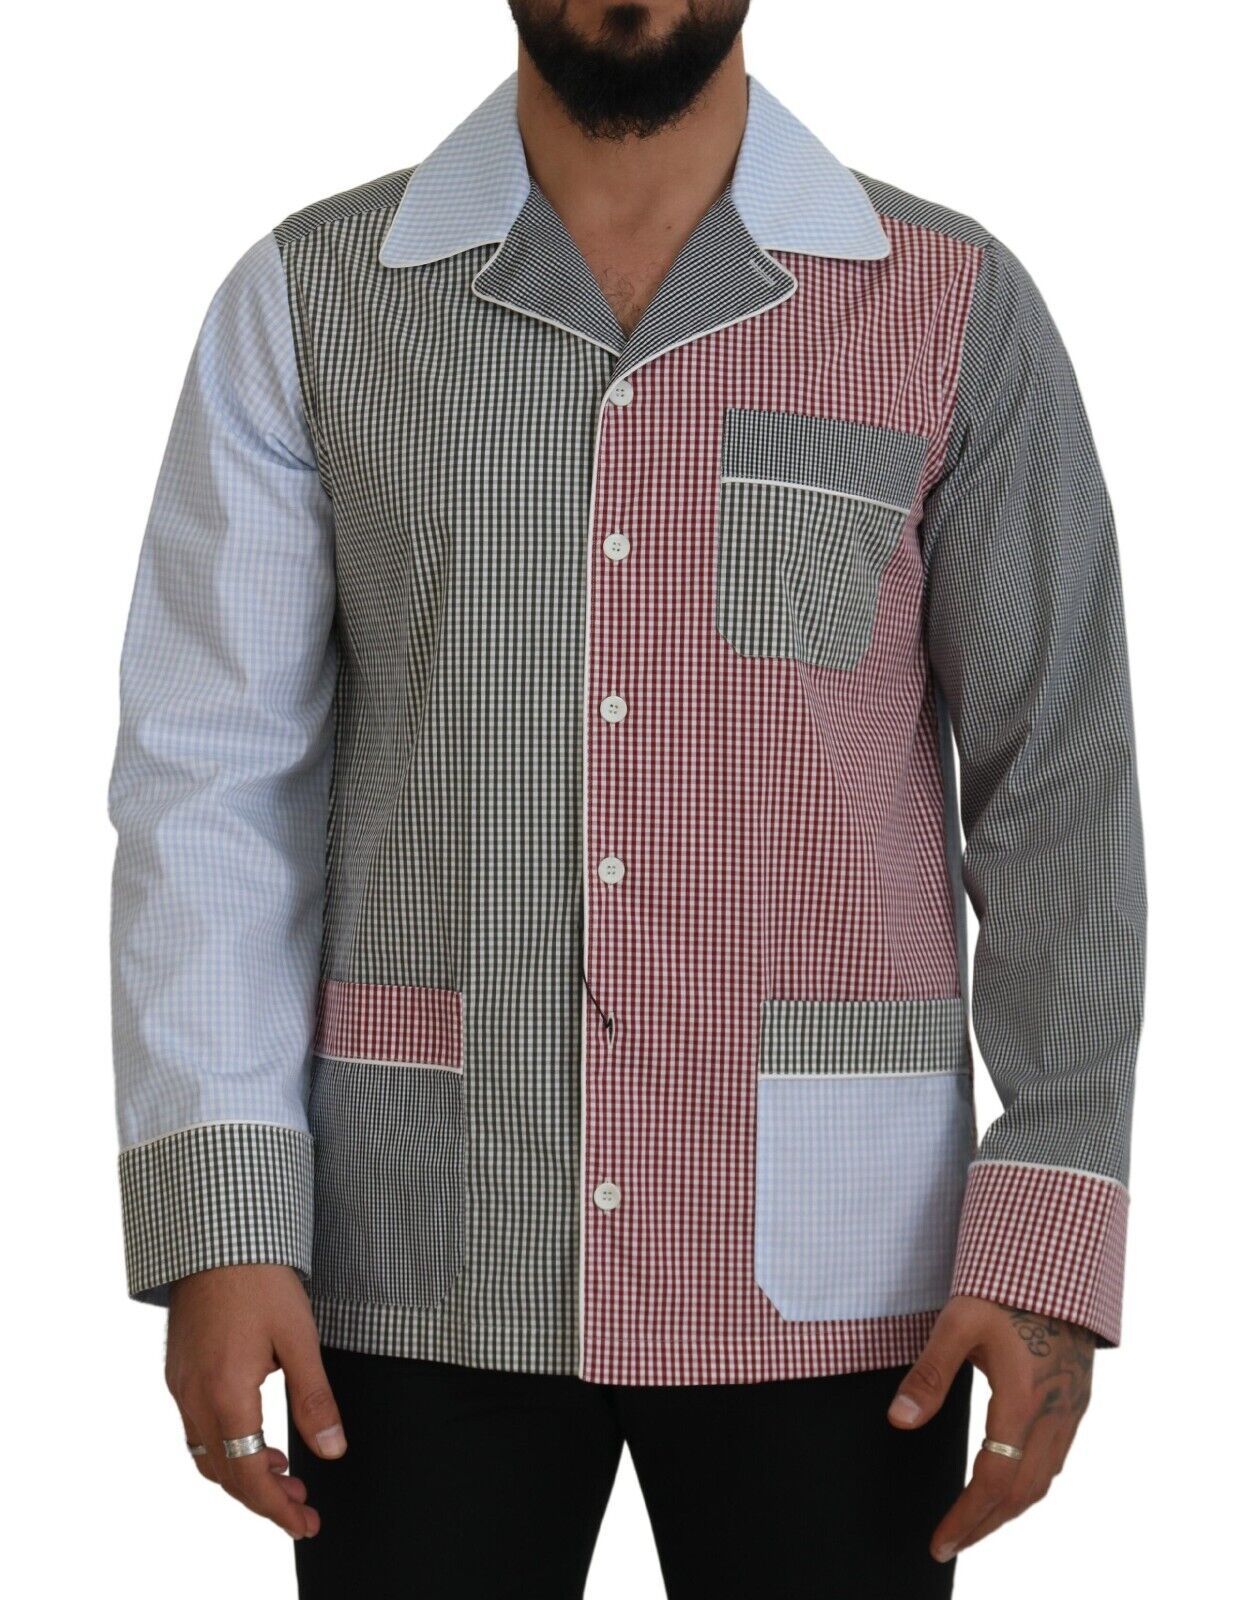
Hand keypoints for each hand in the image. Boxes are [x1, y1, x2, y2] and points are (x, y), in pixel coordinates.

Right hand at [165, 1264, 346, 1538]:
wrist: (216, 1235)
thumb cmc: (260, 1279)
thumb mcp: (299, 1337)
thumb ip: (314, 1398)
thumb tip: (332, 1451)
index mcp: (226, 1394)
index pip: (248, 1475)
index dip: (276, 1509)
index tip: (305, 1524)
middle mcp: (194, 1397)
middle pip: (224, 1474)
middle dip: (263, 1499)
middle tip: (303, 1508)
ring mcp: (181, 1384)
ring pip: (207, 1455)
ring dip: (244, 1474)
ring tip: (285, 1475)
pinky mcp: (179, 1370)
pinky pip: (197, 1429)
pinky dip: (227, 1447)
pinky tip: (258, 1437)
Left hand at [887, 1294, 1094, 1562]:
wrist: (1059, 1260)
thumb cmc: (1004, 1287)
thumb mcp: (958, 1323)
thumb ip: (929, 1374)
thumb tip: (898, 1421)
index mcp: (1024, 1400)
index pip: (994, 1480)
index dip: (966, 1518)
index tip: (939, 1543)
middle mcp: (1054, 1414)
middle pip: (1022, 1493)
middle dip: (984, 1524)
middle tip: (950, 1544)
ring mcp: (1071, 1409)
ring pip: (1043, 1480)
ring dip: (1008, 1509)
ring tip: (974, 1523)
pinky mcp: (1077, 1399)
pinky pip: (1056, 1460)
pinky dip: (1029, 1484)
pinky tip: (1010, 1483)